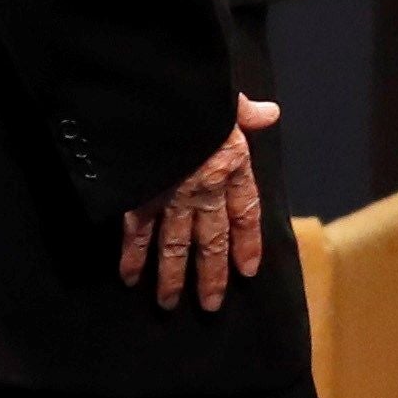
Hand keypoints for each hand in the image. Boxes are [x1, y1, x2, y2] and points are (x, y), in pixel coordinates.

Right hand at [116, 109, 275, 313]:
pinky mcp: (139, 196)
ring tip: (168, 304)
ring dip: (171, 278)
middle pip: (211, 241)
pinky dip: (131, 257)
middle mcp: (203, 190)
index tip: (248, 271)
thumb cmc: (195, 92)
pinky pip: (136, 234)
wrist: (156, 91)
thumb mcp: (226, 99)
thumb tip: (269, 113)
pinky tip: (129, 278)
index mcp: (230, 166)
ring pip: (173, 247)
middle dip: (210, 276)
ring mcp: (169, 197)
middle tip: (210, 305)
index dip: (247, 244)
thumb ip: (246, 113)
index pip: (245, 214)